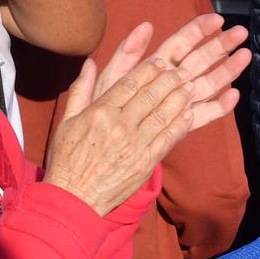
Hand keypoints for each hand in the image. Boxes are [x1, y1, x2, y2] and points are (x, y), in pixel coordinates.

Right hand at [43, 16, 248, 216]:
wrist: (74, 198)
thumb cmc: (67, 158)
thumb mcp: (67, 120)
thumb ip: (82, 88)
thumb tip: (91, 62)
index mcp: (100, 112)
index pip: (130, 82)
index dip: (150, 69)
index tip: (162, 60)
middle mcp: (119, 125)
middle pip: (152, 94)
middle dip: (171, 78)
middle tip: (184, 68)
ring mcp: (135, 144)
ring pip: (165, 112)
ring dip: (181, 96)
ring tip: (192, 83)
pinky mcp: (146, 162)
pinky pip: (169, 137)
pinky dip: (181, 122)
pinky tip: (191, 110)